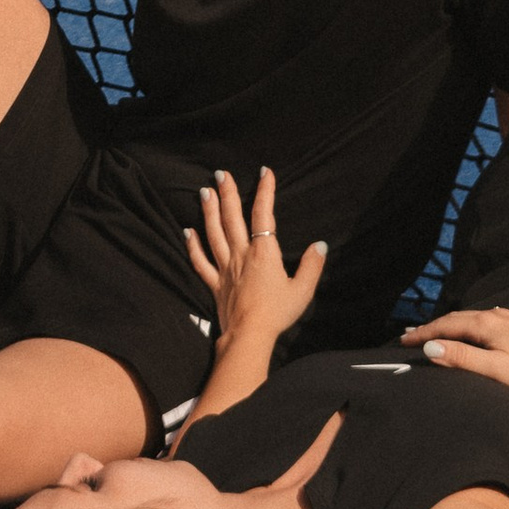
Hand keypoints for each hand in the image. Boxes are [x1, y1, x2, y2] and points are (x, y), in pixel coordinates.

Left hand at [184, 168, 324, 350]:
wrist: (249, 336)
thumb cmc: (277, 313)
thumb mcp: (302, 290)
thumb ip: (312, 265)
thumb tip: (320, 245)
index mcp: (264, 253)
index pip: (264, 215)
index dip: (265, 191)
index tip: (265, 172)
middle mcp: (241, 255)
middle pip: (232, 218)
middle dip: (227, 193)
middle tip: (221, 174)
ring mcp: (225, 269)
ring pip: (214, 234)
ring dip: (209, 211)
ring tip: (204, 192)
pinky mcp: (215, 284)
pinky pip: (200, 261)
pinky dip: (193, 245)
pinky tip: (187, 231)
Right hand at [400, 306, 508, 398]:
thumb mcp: (494, 368)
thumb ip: (462, 357)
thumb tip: (431, 348)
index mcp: (485, 324)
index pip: (446, 326)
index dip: (424, 334)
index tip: (403, 341)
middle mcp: (497, 315)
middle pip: (458, 318)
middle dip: (434, 327)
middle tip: (412, 335)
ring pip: (475, 317)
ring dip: (454, 324)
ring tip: (440, 331)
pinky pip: (491, 319)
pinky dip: (474, 324)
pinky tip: (481, 323)